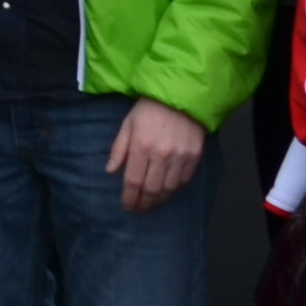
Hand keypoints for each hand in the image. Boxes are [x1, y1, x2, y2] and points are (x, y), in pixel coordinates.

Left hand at [108, 98, 206, 214]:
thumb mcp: (127, 125)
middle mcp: (162, 155)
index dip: (129, 198)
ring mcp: (181, 156)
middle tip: (139, 210)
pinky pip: (184, 180)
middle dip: (144, 204)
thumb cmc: (149, 109)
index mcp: (141, 146)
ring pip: (169, 188)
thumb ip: (119, 149)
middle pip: (152, 189)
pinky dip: (175, 189)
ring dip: (159, 200)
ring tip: (151, 204)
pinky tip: (168, 191)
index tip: (126, 207)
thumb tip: (110, 172)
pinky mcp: (195, 156)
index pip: (134, 181)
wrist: (181, 95)